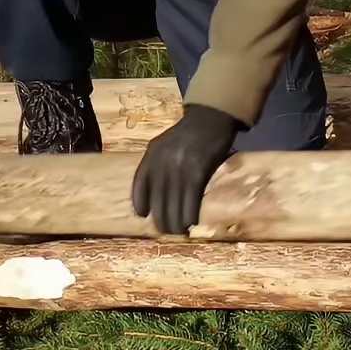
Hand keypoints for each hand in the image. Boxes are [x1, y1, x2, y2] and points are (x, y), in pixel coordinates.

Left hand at [132, 103, 243, 233]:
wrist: (211, 117)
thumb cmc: (188, 133)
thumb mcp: (164, 144)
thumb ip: (157, 164)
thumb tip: (157, 193)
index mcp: (151, 155)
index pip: (139, 186)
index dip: (140, 204)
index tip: (144, 216)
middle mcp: (162, 163)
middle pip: (158, 200)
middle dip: (162, 220)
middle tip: (167, 230)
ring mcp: (179, 168)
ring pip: (174, 204)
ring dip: (177, 223)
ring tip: (180, 231)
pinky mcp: (197, 172)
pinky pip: (190, 201)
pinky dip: (190, 215)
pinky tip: (191, 222)